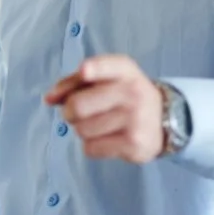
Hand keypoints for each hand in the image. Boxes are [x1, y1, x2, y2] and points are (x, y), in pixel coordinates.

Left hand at [45, 55, 163, 163]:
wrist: (165, 119)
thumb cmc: (124, 96)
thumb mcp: (106, 80)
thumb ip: (74, 83)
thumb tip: (48, 99)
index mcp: (124, 70)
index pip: (105, 66)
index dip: (92, 70)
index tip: (85, 71)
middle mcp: (132, 92)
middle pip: (77, 106)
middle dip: (70, 112)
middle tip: (81, 114)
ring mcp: (134, 119)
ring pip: (81, 130)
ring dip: (83, 130)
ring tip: (101, 125)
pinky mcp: (133, 143)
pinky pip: (90, 148)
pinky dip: (92, 146)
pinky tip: (108, 139)